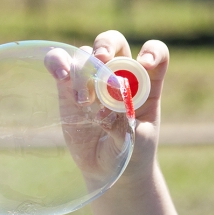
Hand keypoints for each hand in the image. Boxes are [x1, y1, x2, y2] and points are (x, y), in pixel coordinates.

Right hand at [44, 31, 168, 185]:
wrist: (110, 171)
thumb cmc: (132, 155)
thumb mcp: (136, 145)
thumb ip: (126, 128)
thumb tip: (107, 115)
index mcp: (147, 85)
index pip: (155, 54)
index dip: (152, 52)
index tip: (145, 64)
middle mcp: (121, 76)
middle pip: (116, 43)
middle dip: (108, 45)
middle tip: (102, 60)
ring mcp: (94, 80)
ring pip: (87, 52)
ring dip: (84, 67)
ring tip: (85, 101)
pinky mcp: (69, 89)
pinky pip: (61, 63)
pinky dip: (57, 61)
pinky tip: (61, 75)